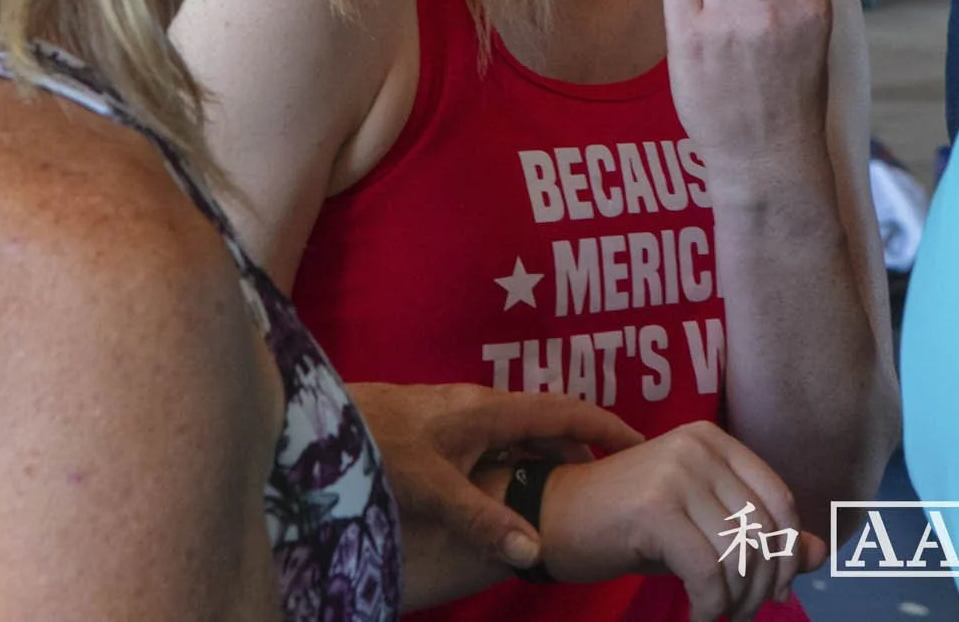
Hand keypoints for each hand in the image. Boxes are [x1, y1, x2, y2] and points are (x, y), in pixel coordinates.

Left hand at [348, 381, 641, 608]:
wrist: (316, 419)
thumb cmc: (373, 447)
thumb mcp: (430, 488)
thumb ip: (480, 519)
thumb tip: (532, 553)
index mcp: (489, 411)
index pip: (565, 412)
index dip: (606, 427)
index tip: (642, 443)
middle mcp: (479, 405)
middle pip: (546, 423)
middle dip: (578, 449)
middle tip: (605, 484)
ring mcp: (456, 414)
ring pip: (517, 433)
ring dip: (543, 458)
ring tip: (559, 494)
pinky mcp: (436, 427)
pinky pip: (493, 440)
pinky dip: (513, 461)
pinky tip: (502, 491)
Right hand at [534, 419, 825, 621]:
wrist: (550, 518)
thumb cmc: (627, 525)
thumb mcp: (699, 525)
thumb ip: (757, 533)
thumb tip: (817, 553)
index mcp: (715, 441)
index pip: (779, 497)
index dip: (786, 550)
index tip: (777, 590)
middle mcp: (699, 447)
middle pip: (762, 528)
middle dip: (764, 583)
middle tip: (746, 614)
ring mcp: (676, 474)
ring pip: (738, 554)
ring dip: (736, 601)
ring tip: (719, 617)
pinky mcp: (655, 509)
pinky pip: (706, 573)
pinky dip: (709, 609)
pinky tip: (697, 619)